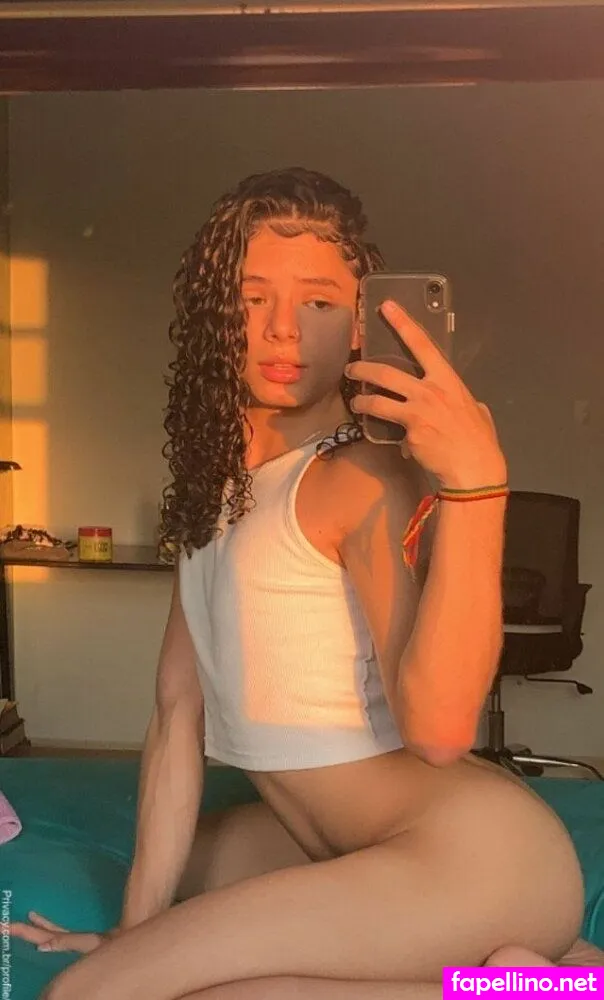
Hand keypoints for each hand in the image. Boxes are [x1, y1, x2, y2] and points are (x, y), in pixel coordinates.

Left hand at [10, 910, 117, 953]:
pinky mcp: (83, 940)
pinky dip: (49, 927)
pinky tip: (44, 923)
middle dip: (23, 931)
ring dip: (35, 928)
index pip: (42, 937)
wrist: (133, 948)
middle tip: (4, 925)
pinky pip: (60, 932)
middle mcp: (67, 942)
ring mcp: (74, 941)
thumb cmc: (115, 945)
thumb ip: (68, 942)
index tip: (6, 926)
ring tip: (24, 920)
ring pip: (49, 934)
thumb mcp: (92, 943)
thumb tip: (41, 945)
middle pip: (41, 936)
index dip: (25, 931)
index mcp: (68, 943)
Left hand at [346, 299, 506, 488]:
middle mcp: (430, 390)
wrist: (474, 468)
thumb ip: (463, 401)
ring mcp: (417, 411)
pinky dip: (387, 432)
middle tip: (352, 367)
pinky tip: (389, 439)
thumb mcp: (478, 411)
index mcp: (448, 380)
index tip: (386, 307)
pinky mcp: (408, 432)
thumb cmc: (479, 441)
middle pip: (387, 372)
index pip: (422, 344)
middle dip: (363, 367)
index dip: (403, 323)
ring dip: (362, 399)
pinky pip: (389, 427)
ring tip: (356, 401)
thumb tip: (458, 404)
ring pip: (378, 399)